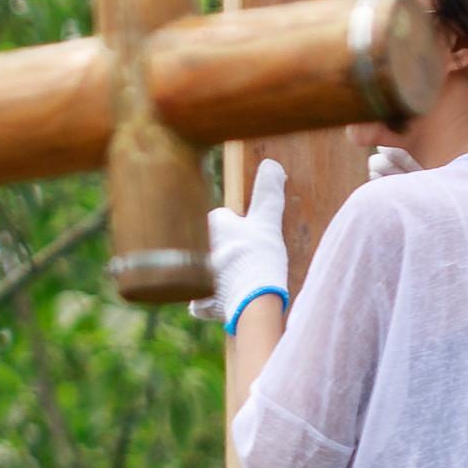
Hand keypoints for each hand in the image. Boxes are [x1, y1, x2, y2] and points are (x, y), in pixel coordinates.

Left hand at [205, 157, 293, 328]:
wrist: (254, 299)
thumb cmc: (259, 256)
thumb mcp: (267, 221)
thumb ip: (268, 193)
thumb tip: (271, 164)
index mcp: (211, 226)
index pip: (221, 218)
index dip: (237, 226)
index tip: (249, 236)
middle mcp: (195, 250)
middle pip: (210, 245)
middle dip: (224, 250)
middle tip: (245, 259)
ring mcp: (195, 279)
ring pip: (204, 273)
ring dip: (216, 276)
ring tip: (238, 281)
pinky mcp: (200, 304)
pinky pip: (201, 302)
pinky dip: (211, 304)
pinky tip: (226, 302)